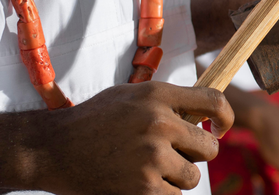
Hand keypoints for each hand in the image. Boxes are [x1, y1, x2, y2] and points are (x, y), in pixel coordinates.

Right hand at [35, 82, 233, 194]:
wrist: (52, 149)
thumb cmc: (95, 120)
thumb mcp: (132, 96)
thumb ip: (168, 102)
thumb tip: (207, 114)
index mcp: (158, 95)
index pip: (214, 100)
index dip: (225, 117)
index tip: (220, 128)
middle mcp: (159, 123)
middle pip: (210, 147)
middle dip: (196, 155)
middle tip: (174, 155)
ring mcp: (151, 156)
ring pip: (193, 176)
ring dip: (177, 178)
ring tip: (148, 169)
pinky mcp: (144, 187)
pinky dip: (162, 194)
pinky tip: (140, 182)